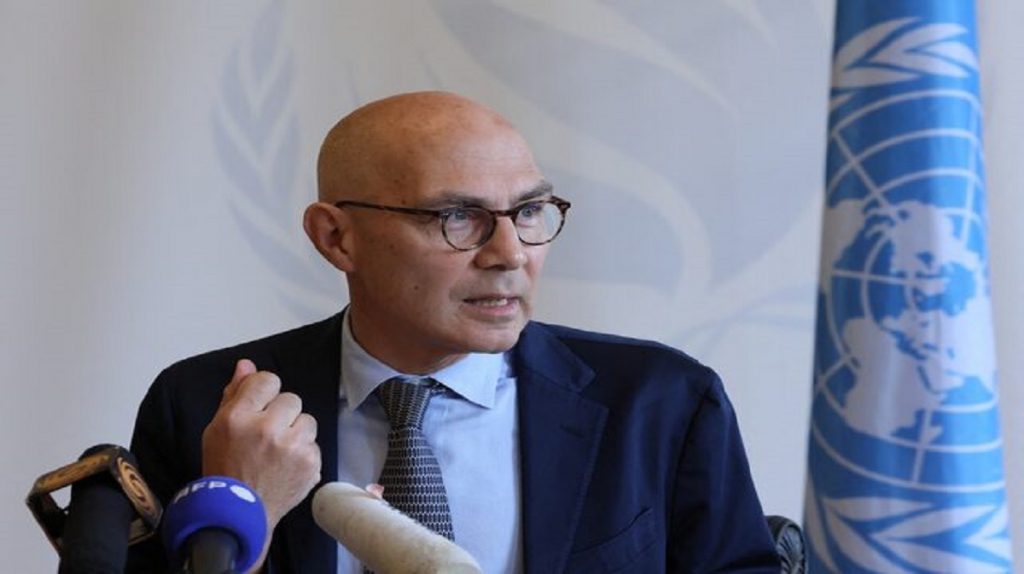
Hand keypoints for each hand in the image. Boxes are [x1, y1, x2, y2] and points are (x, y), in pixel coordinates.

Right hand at [202, 359, 321, 528]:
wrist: (238, 512)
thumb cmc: (225, 467)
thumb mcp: (217, 429)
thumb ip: (234, 394)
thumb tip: (246, 364)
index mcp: (238, 417)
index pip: (267, 380)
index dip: (264, 393)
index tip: (260, 407)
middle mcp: (266, 429)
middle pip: (291, 399)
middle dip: (281, 414)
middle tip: (267, 435)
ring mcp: (291, 447)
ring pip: (307, 420)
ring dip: (296, 432)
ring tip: (278, 451)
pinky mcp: (310, 463)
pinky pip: (314, 444)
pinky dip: (303, 453)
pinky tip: (286, 466)